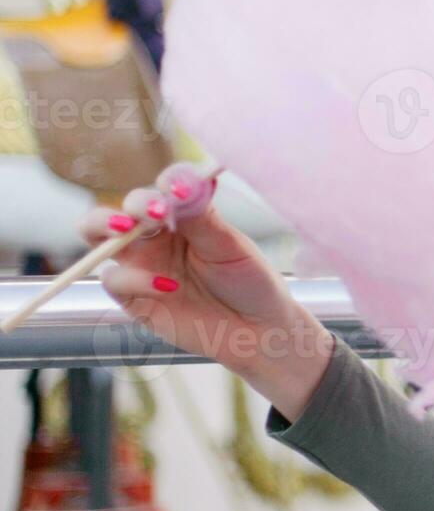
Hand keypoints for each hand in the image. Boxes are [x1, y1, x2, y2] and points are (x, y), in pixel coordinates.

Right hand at [78, 162, 326, 381]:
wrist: (257, 330)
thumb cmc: (249, 281)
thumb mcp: (231, 247)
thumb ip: (202, 217)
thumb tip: (183, 181)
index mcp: (182, 217)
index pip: (162, 190)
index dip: (166, 184)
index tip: (179, 190)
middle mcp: (156, 237)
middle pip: (120, 208)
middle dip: (128, 205)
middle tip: (148, 212)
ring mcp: (141, 266)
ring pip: (98, 238)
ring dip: (106, 227)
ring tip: (129, 229)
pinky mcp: (133, 298)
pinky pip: (114, 280)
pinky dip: (134, 279)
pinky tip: (167, 286)